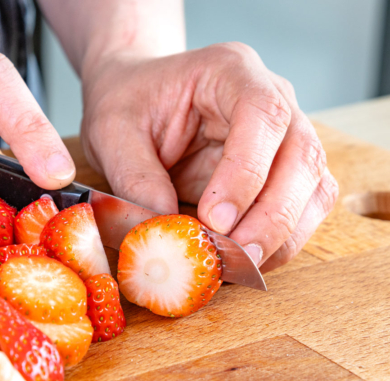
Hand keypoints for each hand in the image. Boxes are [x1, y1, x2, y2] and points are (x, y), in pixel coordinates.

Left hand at [80, 42, 337, 271]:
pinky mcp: (286, 172)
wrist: (139, 100)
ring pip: (314, 187)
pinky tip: (246, 260)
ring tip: (239, 265)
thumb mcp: (112, 131)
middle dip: (273, 215)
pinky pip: (304, 209)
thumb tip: (162, 227)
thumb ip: (134, 176)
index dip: (246, 172)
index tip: (215, 219)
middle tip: (235, 256)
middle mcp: (273, 98)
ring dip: (283, 234)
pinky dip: (281, 241)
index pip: (262, 114)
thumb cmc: (129, 105)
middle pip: (302, 155)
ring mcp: (287, 135)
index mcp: (231, 71)